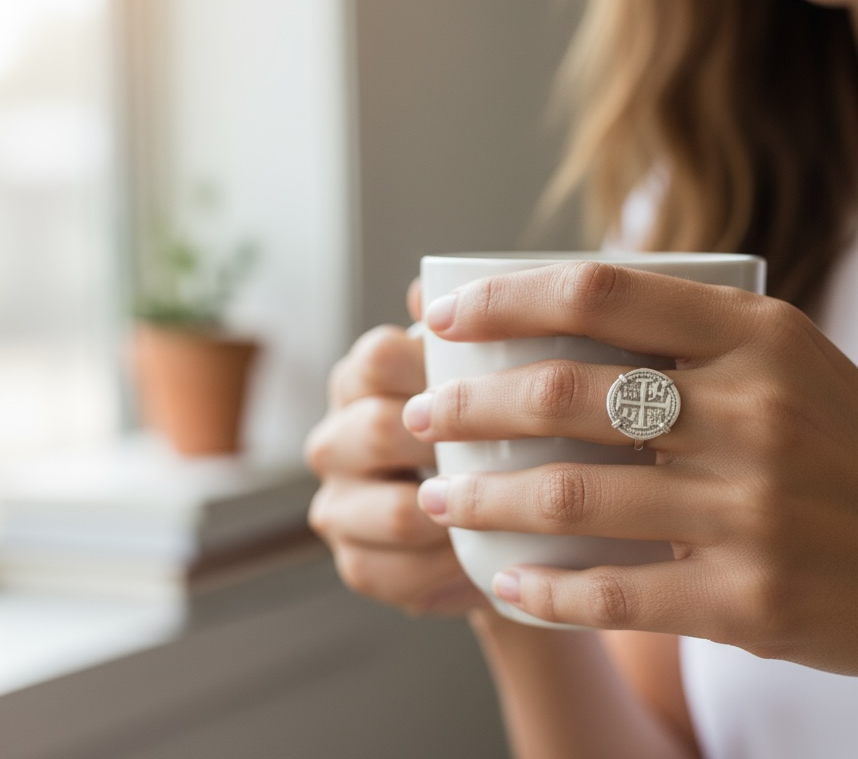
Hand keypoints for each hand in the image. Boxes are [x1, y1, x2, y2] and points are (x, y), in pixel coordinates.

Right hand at [305, 280, 488, 615]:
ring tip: (517, 511)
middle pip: (376, 430)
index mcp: (365, 378)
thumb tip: (430, 284)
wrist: (510, 524)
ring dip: (457, 516)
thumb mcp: (505, 373)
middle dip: (447, 444)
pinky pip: (392, 572)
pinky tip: (490, 561)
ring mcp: (339, 504)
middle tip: (520, 449)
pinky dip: (447, 572)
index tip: (500, 380)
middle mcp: (337, 437)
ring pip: (389, 511)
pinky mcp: (356, 563)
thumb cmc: (506, 430)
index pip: (379, 357)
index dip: (432, 368)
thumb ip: (483, 324)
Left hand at [405, 261, 857, 685]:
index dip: (506, 300)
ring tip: (438, 498)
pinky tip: (506, 582)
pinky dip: (543, 589)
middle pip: (565, 393)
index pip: (603, 293)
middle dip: (468, 406)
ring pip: (571, 496)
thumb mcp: (800, 367)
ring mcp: (752, 511)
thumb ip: (700, 341)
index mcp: (763, 337)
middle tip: (419, 418)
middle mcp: (754, 412)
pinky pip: (613, 593)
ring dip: (483, 499)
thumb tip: (564, 325)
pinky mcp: (749, 599)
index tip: (443, 318)